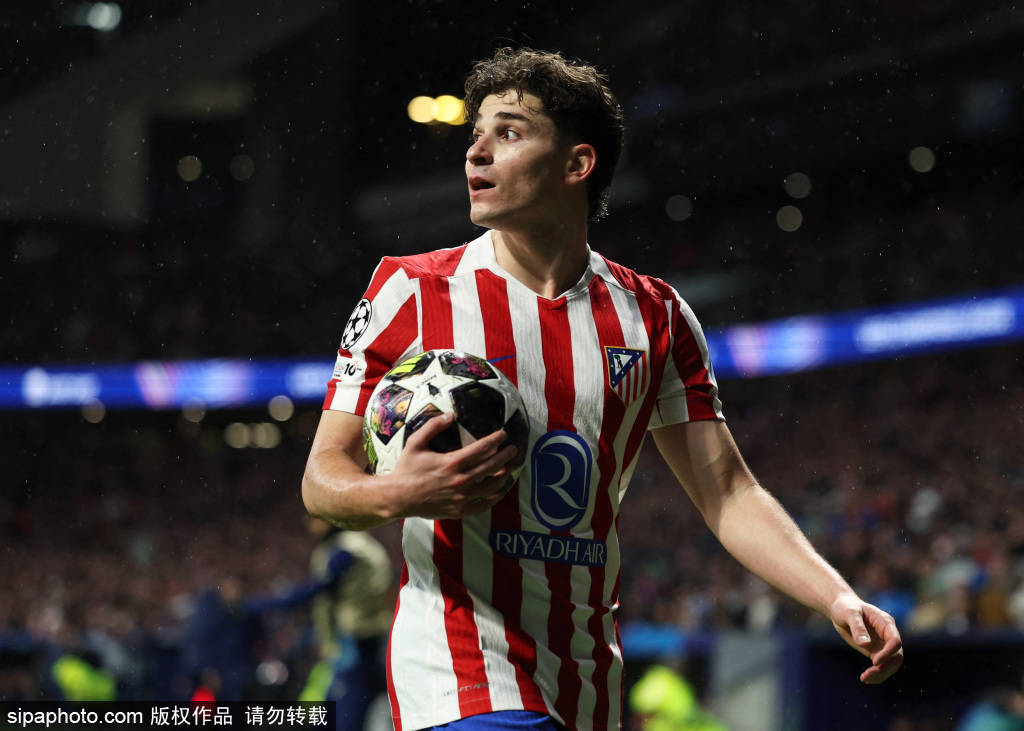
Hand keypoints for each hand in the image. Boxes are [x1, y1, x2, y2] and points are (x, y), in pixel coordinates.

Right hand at [388, 412, 518, 518]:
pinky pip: (483, 506)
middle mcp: (460, 480)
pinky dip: (494, 498)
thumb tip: (451, 415)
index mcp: (451, 462)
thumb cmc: (406, 469)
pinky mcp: (458, 510)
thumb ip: (433, 426)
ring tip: (509, 468)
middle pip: (491, 467)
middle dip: (505, 456)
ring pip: (490, 486)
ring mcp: (461, 497)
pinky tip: (499, 492)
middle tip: (513, 449)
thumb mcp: (415, 443)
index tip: (504, 434)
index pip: (481, 449)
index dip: (495, 440)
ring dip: (503, 476)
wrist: (398, 497)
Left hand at [830, 593, 903, 683]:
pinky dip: (876, 674)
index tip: (874, 661)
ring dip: (881, 674)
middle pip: (897, 656)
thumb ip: (857, 627)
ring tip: (865, 679)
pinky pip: (881, 666)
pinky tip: (865, 679)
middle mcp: (888, 635)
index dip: (888, 653)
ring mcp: (883, 644)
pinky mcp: (875, 651)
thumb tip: (865, 644)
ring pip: (891, 664)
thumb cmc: (845, 607)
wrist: (840, 608)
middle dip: (886, 668)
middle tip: (868, 675)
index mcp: (886, 623)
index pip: (895, 641)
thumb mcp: (849, 613)